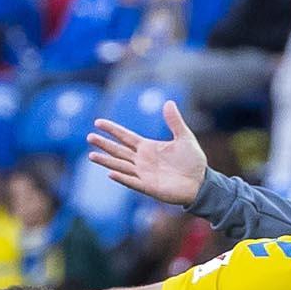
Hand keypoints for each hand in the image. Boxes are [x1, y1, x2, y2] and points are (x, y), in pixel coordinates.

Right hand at [86, 100, 207, 206]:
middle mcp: (142, 160)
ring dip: (107, 161)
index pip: (125, 137)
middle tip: (89, 137)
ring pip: (120, 166)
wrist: (201, 183)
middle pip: (118, 150)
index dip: (112, 129)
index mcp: (147, 147)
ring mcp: (143, 174)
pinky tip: (111, 173)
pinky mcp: (149, 187)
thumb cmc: (193, 161)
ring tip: (91, 156)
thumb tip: (168, 102)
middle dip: (104, 144)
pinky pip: (132, 182)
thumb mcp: (185, 137)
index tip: (98, 122)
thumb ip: (174, 121)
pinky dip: (122, 178)